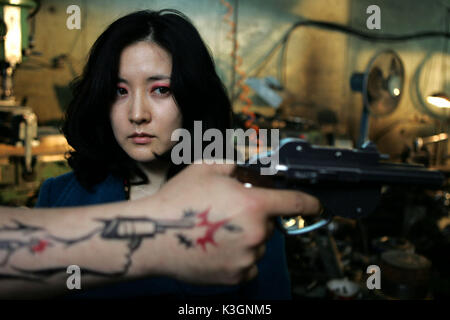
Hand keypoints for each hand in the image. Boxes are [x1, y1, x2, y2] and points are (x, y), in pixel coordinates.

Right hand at [134, 162, 320, 284]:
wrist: (153, 235)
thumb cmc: (178, 201)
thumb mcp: (207, 168)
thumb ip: (235, 163)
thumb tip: (248, 166)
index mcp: (255, 205)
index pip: (295, 202)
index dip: (309, 202)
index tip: (316, 204)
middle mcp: (257, 233)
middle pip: (269, 224)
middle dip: (256, 217)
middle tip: (228, 213)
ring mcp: (247, 258)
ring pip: (257, 245)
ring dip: (246, 238)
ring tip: (216, 231)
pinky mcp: (235, 276)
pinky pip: (247, 265)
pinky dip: (238, 257)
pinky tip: (216, 248)